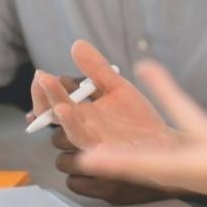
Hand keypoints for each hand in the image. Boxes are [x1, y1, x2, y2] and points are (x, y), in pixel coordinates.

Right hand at [33, 40, 178, 202]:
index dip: (44, 90)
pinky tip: (83, 138)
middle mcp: (81, 129)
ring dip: (63, 122)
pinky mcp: (106, 162)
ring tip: (62, 107)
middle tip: (46, 81)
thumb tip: (76, 44)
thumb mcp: (117, 87)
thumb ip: (96, 68)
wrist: (165, 142)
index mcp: (81, 112)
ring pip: (66, 138)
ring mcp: (91, 146)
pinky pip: (89, 157)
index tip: (41, 75)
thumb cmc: (138, 118)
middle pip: (55, 117)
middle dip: (48, 100)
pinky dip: (85, 151)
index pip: (54, 100)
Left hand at [76, 4, 206, 197]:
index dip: (133, 160)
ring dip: (166, 132)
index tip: (90, 158)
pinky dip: (196, 132)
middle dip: (134, 151)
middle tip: (85, 145)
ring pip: (200, 155)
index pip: (181, 166)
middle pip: (180, 164)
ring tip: (137, 98)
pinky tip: (190, 116)